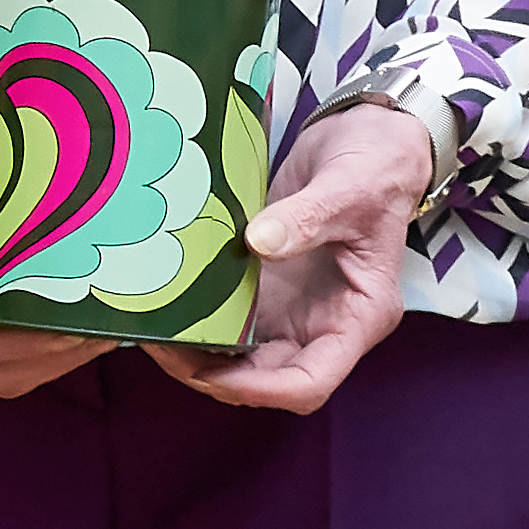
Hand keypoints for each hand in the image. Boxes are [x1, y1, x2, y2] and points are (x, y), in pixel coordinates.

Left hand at [163, 98, 435, 411]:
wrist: (369, 138)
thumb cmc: (376, 166)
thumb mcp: (348, 188)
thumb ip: (307, 217)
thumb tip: (258, 242)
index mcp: (359, 316)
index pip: (311, 382)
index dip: (260, 389)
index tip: (209, 372)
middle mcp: (326, 322)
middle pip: (269, 377)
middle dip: (215, 374)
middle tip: (161, 347)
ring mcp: (296, 307)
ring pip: (244, 355)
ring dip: (199, 352)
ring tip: (152, 329)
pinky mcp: (271, 285)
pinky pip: (231, 317)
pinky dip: (199, 319)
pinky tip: (164, 304)